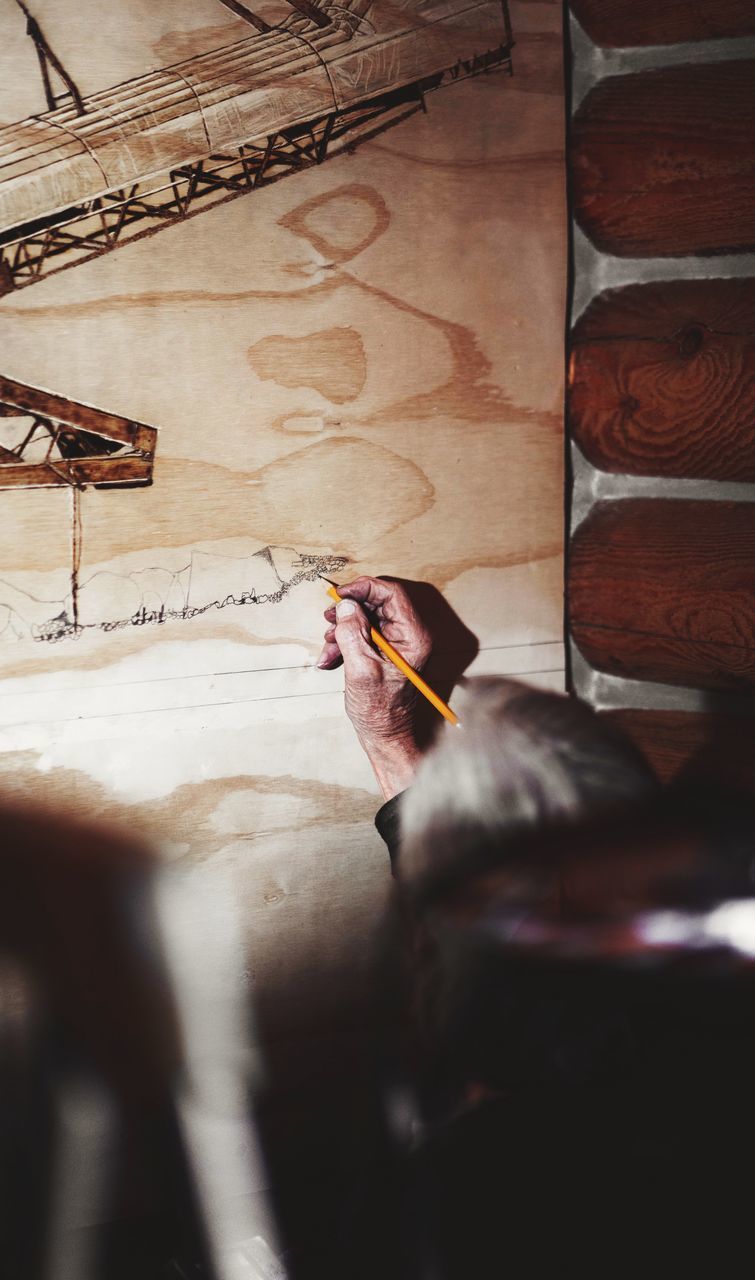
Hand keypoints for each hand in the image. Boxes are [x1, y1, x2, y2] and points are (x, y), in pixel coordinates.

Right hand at [316, 576, 432, 798]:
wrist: (383, 736)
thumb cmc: (379, 710)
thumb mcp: (361, 669)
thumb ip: (353, 634)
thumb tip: (346, 605)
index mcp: (413, 637)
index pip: (391, 594)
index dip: (363, 588)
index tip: (340, 595)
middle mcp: (407, 636)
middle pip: (376, 603)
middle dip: (349, 611)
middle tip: (329, 620)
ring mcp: (395, 643)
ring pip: (365, 618)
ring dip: (342, 629)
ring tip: (328, 647)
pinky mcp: (383, 651)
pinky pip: (361, 634)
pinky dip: (343, 642)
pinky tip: (330, 657)